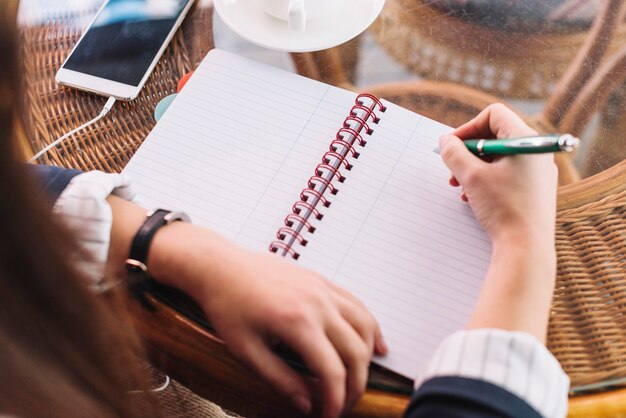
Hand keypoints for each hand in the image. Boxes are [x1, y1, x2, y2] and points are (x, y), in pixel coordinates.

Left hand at [148, 223, 386, 417]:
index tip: (330, 416)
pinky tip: (374, 344)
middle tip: (344, 403)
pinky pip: (357, 304)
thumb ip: (280, 379)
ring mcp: (323, 289)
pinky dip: (370, 326)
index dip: (336, 401)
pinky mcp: (322, 281)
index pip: (332, 372)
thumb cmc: (227, 305)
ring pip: (365, 325)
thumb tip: (307, 404)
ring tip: (360, 379)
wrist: (220, 266)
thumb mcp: (247, 350)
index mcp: (297, 323)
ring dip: (368, 356)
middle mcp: (318, 303)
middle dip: (356, 384)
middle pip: (356, 351)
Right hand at [438, 103, 557, 245]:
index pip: (493, 115)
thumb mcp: (471, 176)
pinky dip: (487, 180)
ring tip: (459, 186)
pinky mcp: (535, 188)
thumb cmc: (503, 208)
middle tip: (452, 168)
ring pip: (498, 157)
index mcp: (525, 139)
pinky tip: (473, 197)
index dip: (468, 127)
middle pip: (495, 135)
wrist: (526, 247)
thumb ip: (454, 153)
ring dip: (474, 167)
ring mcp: (538, 170)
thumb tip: (446, 141)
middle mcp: (535, 150)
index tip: (452, 146)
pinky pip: (507, 173)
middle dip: (468, 151)